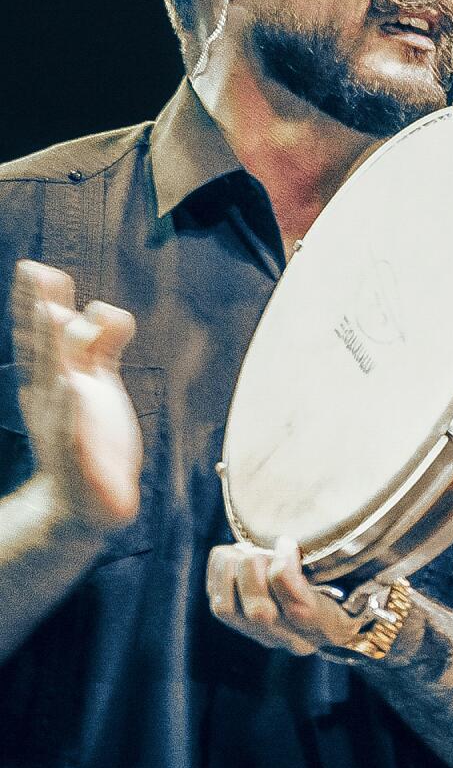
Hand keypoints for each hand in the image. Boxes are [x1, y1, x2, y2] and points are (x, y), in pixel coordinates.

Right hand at [11, 261, 140, 535]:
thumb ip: (102, 345)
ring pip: (56, 382)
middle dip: (40, 314)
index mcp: (58, 377)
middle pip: (45, 350)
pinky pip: (71, 430)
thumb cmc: (92, 435)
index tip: (35, 267)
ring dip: (54, 350)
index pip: (43, 336)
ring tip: (55, 315)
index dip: (37, 302)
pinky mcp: (78, 457)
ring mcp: (63, 425)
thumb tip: (103, 308)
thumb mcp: (98, 384)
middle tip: (36, 276)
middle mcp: (55, 397)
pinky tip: (74, 386)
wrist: (83, 500)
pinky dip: (72, 409)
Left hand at [207, 536, 364, 655]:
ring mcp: (263, 636)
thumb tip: (287, 544)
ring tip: (246, 550)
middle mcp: (294, 639)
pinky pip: (216, 602)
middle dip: (253, 570)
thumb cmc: (348, 580)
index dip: (285, 572)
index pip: (300, 611)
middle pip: (259, 613)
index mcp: (329, 627)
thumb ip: (335, 565)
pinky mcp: (240, 625)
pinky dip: (219, 570)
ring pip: (227, 610)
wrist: (336, 604)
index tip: (286, 543)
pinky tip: (234, 556)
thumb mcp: (352, 574)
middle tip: (263, 548)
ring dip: (231, 571)